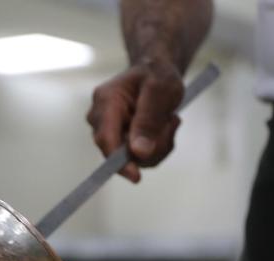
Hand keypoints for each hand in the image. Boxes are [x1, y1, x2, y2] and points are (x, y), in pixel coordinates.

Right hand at [86, 60, 183, 182]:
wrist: (156, 72)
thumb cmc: (157, 75)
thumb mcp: (161, 90)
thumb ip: (149, 120)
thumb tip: (138, 152)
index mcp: (106, 101)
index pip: (105, 137)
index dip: (118, 160)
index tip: (136, 176)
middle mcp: (101, 118)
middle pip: (120, 152)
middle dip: (152, 146)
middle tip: (172, 122)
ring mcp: (110, 131)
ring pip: (134, 158)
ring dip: (159, 146)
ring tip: (169, 120)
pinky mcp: (120, 141)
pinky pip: (140, 158)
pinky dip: (158, 147)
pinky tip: (163, 127)